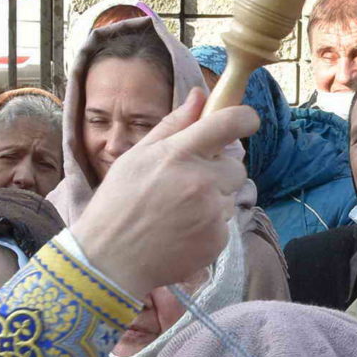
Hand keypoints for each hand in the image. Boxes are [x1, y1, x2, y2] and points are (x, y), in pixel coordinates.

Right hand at [73, 92, 256, 299]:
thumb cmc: (118, 204)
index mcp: (179, 154)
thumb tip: (200, 96)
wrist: (110, 260)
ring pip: (230, 196)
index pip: (229, 124)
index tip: (246, 121)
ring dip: (213, 200)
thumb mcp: (137, 156)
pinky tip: (182, 231)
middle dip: (219, 171)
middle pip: (237, 166)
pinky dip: (209, 225)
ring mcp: (212, 212)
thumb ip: (172, 125)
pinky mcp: (217, 239)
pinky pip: (225, 223)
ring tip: (178, 211)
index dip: (244, 118)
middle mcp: (201, 181)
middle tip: (189, 183)